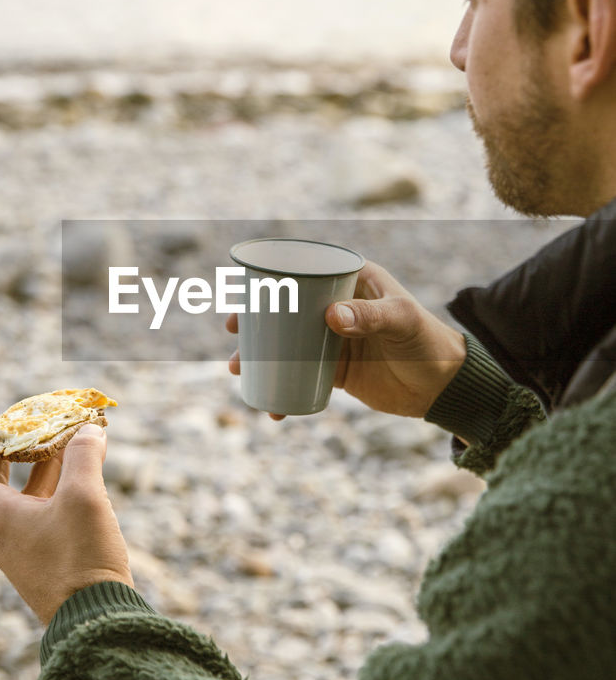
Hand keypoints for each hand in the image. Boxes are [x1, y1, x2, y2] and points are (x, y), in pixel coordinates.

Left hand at [0, 424, 132, 625]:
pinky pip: (37, 518)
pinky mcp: (41, 564)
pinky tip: (79, 483)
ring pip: (21, 500)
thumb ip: (84, 457)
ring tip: (65, 445)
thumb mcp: (84, 497)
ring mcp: (20, 552)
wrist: (94, 621)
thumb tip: (89, 430)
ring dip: (38, 471)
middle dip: (7, 453)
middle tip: (21, 429)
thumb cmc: (80, 557)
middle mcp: (0, 535)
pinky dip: (51, 494)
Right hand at [226, 259, 465, 419]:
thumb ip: (371, 316)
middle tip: (233, 336)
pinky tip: (271, 405)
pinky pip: (299, 374)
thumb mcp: (401, 322)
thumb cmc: (428, 341)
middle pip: (285, 309)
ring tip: (239, 371)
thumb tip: (332, 316)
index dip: (269, 283)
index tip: (245, 299)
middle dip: (253, 322)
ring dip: (260, 356)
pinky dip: (281, 388)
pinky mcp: (335, 369)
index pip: (303, 274)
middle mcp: (337, 306)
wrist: (445, 387)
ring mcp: (333, 339)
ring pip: (286, 343)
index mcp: (350, 281)